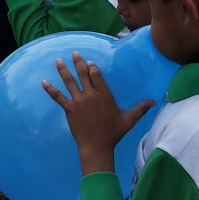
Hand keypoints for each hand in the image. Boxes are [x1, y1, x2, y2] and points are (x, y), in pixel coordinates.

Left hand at [42, 53, 156, 173]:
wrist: (97, 146)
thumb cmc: (113, 133)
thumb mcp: (129, 119)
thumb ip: (141, 108)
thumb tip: (154, 101)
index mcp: (105, 96)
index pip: (97, 76)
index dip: (92, 68)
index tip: (89, 62)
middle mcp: (91, 95)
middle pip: (83, 75)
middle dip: (78, 63)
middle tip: (74, 53)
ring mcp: (79, 101)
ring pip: (70, 81)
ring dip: (63, 70)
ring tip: (58, 60)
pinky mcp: (69, 109)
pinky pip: (58, 96)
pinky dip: (50, 89)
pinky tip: (43, 82)